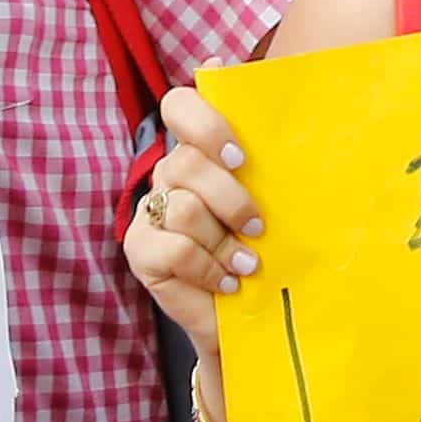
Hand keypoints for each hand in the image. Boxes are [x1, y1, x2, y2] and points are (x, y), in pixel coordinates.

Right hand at [124, 82, 261, 343]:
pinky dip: (209, 268)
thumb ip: (270, 159)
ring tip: (247, 264)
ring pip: (185, 209)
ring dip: (224, 242)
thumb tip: (279, 105)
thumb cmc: (265, 248)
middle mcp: (169, 173)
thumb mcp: (274, 201)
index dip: (206, 123)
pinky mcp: (140, 249)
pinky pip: (176, 249)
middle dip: (230, 197)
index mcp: (198, 149)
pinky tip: (227, 282)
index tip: (240, 157)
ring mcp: (149, 211)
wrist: (248, 315)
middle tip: (258, 226)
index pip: (180, 106)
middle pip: (186, 161)